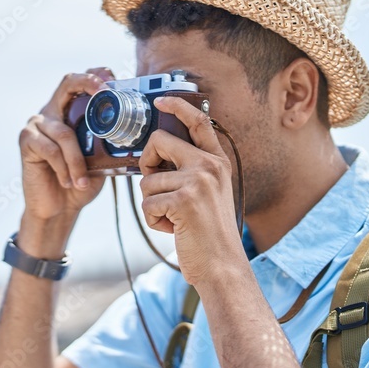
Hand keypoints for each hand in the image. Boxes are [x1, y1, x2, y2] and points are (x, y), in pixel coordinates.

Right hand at [18, 68, 111, 221]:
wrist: (57, 209)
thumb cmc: (80, 182)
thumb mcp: (100, 160)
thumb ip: (108, 143)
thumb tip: (138, 135)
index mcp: (69, 112)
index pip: (81, 82)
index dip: (96, 74)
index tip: (113, 81)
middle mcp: (52, 112)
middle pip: (68, 83)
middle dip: (89, 84)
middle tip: (105, 92)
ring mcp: (36, 125)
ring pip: (64, 133)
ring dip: (77, 160)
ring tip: (84, 180)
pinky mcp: (26, 141)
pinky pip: (51, 150)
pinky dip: (64, 168)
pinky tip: (69, 182)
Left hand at [138, 96, 245, 285]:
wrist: (222, 266)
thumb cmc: (208, 234)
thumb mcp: (208, 194)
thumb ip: (190, 171)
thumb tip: (155, 155)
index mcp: (217, 162)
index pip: (198, 122)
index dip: (178, 107)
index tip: (161, 101)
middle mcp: (210, 166)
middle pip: (158, 142)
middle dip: (146, 164)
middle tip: (155, 188)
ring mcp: (198, 182)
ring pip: (148, 181)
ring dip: (153, 205)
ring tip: (175, 219)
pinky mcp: (184, 201)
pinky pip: (147, 204)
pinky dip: (153, 221)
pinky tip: (173, 229)